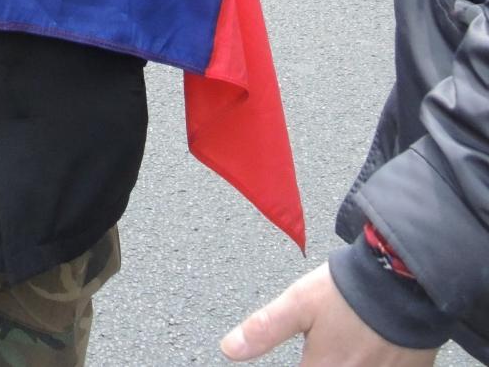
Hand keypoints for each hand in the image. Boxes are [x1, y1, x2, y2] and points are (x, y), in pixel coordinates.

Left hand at [221, 263, 439, 365]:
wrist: (407, 279)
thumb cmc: (351, 291)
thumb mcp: (299, 302)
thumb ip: (265, 329)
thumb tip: (228, 349)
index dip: (306, 365)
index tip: (308, 358)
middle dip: (325, 361)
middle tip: (326, 348)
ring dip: (349, 361)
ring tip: (346, 347)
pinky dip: (378, 363)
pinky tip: (375, 352)